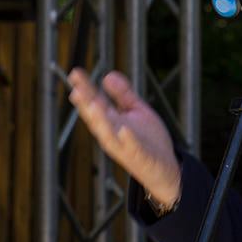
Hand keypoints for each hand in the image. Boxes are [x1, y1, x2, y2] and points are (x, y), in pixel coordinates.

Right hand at [65, 68, 181, 207]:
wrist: (166, 168)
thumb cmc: (149, 140)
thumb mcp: (136, 110)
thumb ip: (123, 94)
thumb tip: (107, 75)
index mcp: (111, 122)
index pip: (95, 102)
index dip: (85, 88)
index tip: (75, 73)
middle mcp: (113, 134)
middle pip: (97, 118)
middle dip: (87, 105)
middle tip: (76, 90)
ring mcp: (125, 147)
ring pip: (108, 135)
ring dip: (100, 122)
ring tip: (93, 105)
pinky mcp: (140, 157)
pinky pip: (133, 149)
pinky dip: (128, 141)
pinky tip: (124, 130)